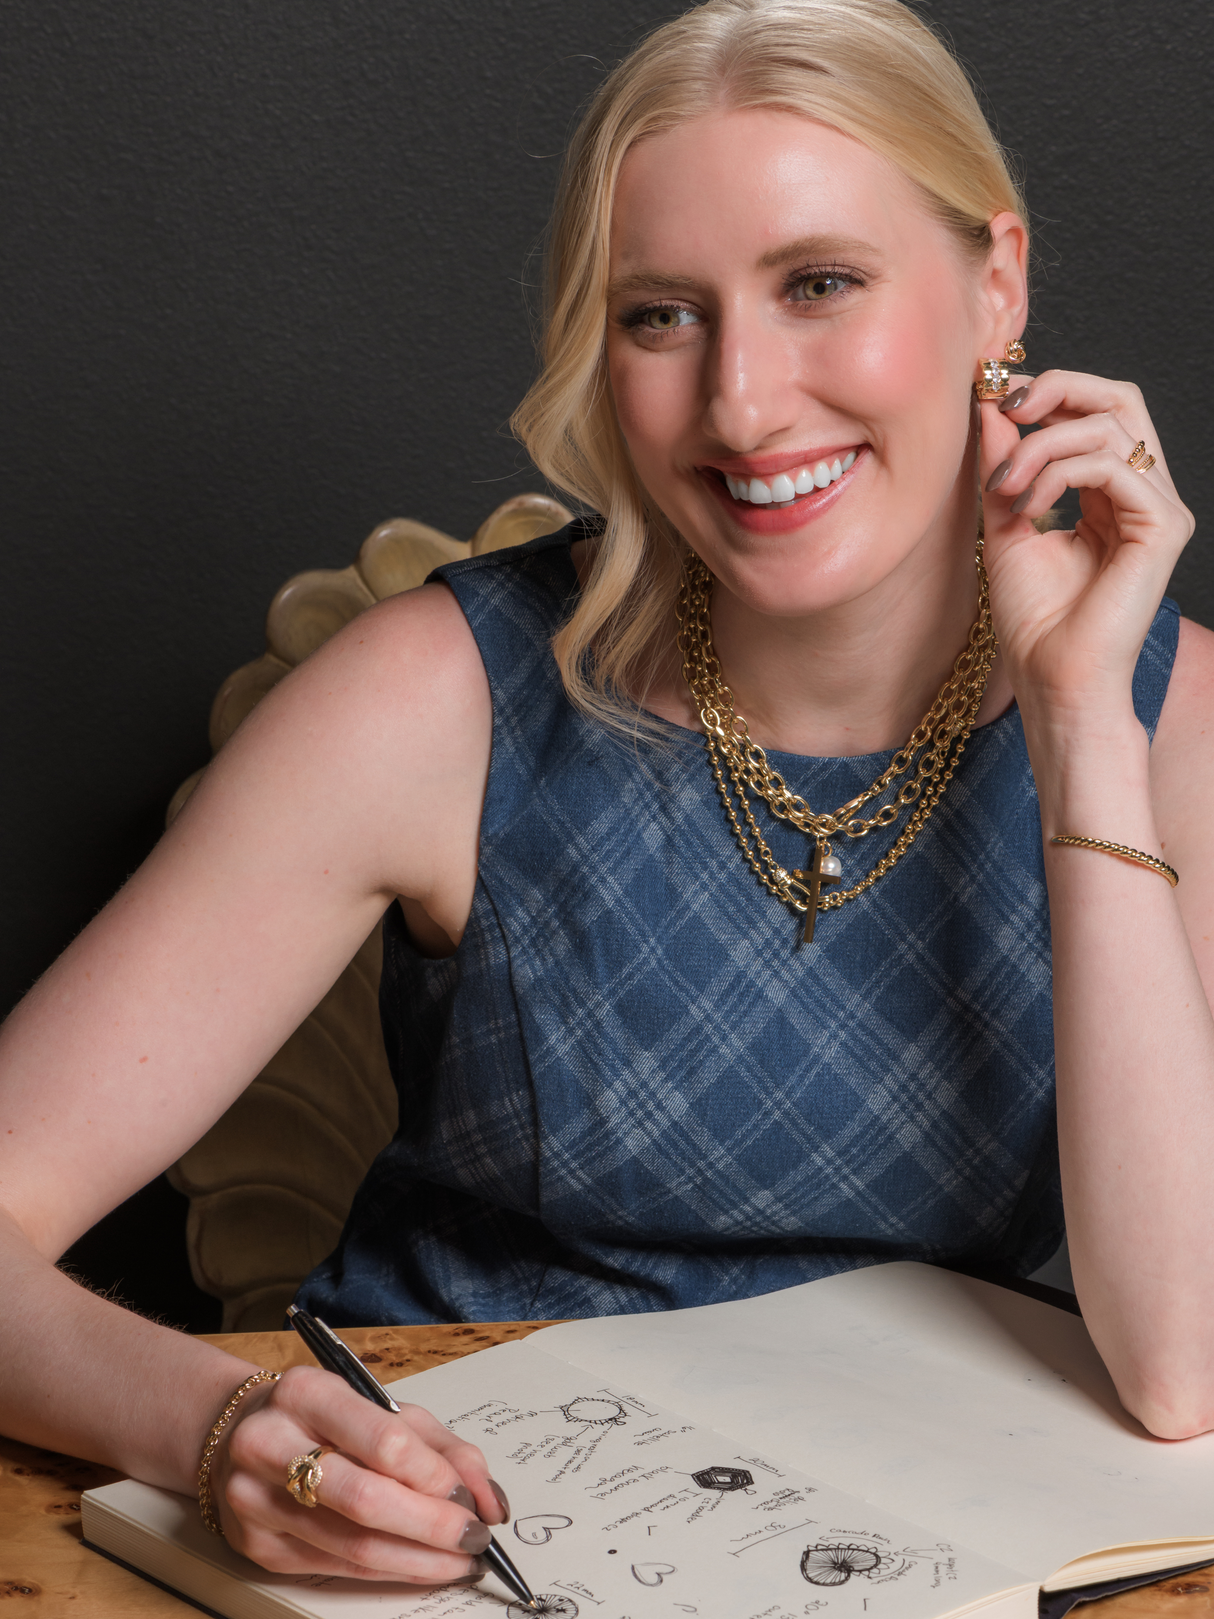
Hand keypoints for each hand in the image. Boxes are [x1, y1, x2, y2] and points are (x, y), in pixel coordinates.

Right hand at [211, 1365, 507, 1580]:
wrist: (237, 1435)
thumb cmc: (323, 1419)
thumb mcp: (382, 1408)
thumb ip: (442, 1447)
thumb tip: (490, 1500)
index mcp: (307, 1392)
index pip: (383, 1440)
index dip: (434, 1477)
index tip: (471, 1499)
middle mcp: (271, 1443)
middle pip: (365, 1499)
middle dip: (431, 1526)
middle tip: (474, 1538)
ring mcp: (256, 1499)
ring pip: (351, 1544)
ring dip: (417, 1559)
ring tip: (457, 1560)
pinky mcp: (257, 1546)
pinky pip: (335, 1567)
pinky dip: (387, 1570)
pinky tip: (419, 1565)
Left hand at [978, 369, 1193, 727]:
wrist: (1050, 677)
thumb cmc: (1032, 618)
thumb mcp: (1006, 520)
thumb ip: (1005, 463)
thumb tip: (991, 405)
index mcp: (1108, 491)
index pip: (1095, 411)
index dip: (1049, 390)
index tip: (993, 396)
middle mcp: (1142, 493)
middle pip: (1120, 399)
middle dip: (1058, 389)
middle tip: (1007, 405)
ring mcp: (1158, 509)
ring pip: (1109, 429)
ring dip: (1041, 446)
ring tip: (1003, 486)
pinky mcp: (1163, 527)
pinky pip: (1113, 467)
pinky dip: (1058, 476)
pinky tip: (1026, 508)